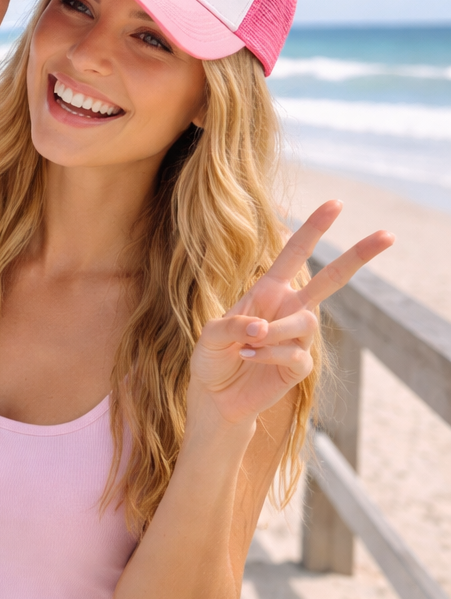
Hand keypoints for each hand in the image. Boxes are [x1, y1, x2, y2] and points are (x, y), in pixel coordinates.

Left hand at [188, 200, 393, 429]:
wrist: (214, 395)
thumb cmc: (212, 357)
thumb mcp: (210, 334)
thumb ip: (232, 324)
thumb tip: (260, 327)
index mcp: (268, 290)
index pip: (294, 254)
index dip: (313, 229)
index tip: (336, 203)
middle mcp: (288, 309)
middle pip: (331, 279)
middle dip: (357, 256)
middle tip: (387, 234)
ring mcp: (297, 338)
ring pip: (305, 323)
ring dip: (274, 331)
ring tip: (248, 341)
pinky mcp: (299, 366)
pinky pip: (295, 354)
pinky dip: (269, 354)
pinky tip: (248, 356)